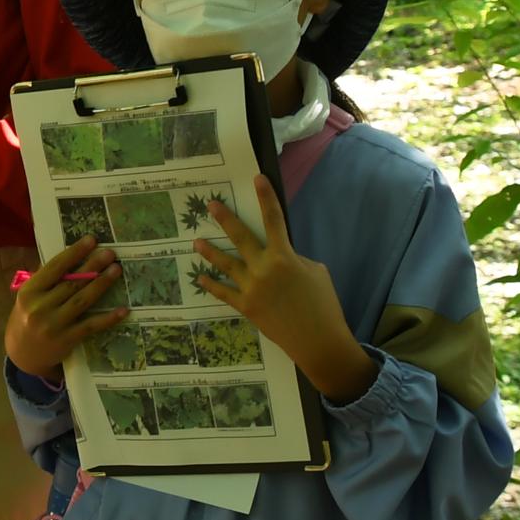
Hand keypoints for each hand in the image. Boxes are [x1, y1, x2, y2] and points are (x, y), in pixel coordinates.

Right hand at [5, 238, 127, 383]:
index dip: (74, 253)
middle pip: (72, 283)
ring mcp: (54, 325)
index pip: (55, 268)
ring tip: (116, 270)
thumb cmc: (27, 317)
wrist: (22, 354)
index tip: (92, 240)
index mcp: (29, 291)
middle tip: (110, 253)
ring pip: (82, 300)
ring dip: (101, 284)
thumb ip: (45, 278)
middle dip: (93, 266)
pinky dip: (108, 318)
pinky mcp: (67, 340)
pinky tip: (123, 310)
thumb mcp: (29, 297)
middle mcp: (40, 307)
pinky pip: (91, 326)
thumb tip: (71, 255)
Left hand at [194, 175, 377, 403]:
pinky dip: (212, 285)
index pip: (274, 219)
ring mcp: (251, 288)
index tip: (257, 178)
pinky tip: (201, 278)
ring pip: (226, 265)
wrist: (318, 341)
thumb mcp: (316, 272)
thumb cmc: (324, 304)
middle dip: (226, 219)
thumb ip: (294, 259)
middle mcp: (263, 268)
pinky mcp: (246, 307)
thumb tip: (279, 256)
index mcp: (285, 257)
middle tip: (212, 205)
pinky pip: (225, 292)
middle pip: (241, 238)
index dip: (266, 197)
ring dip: (210, 252)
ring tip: (196, 242)